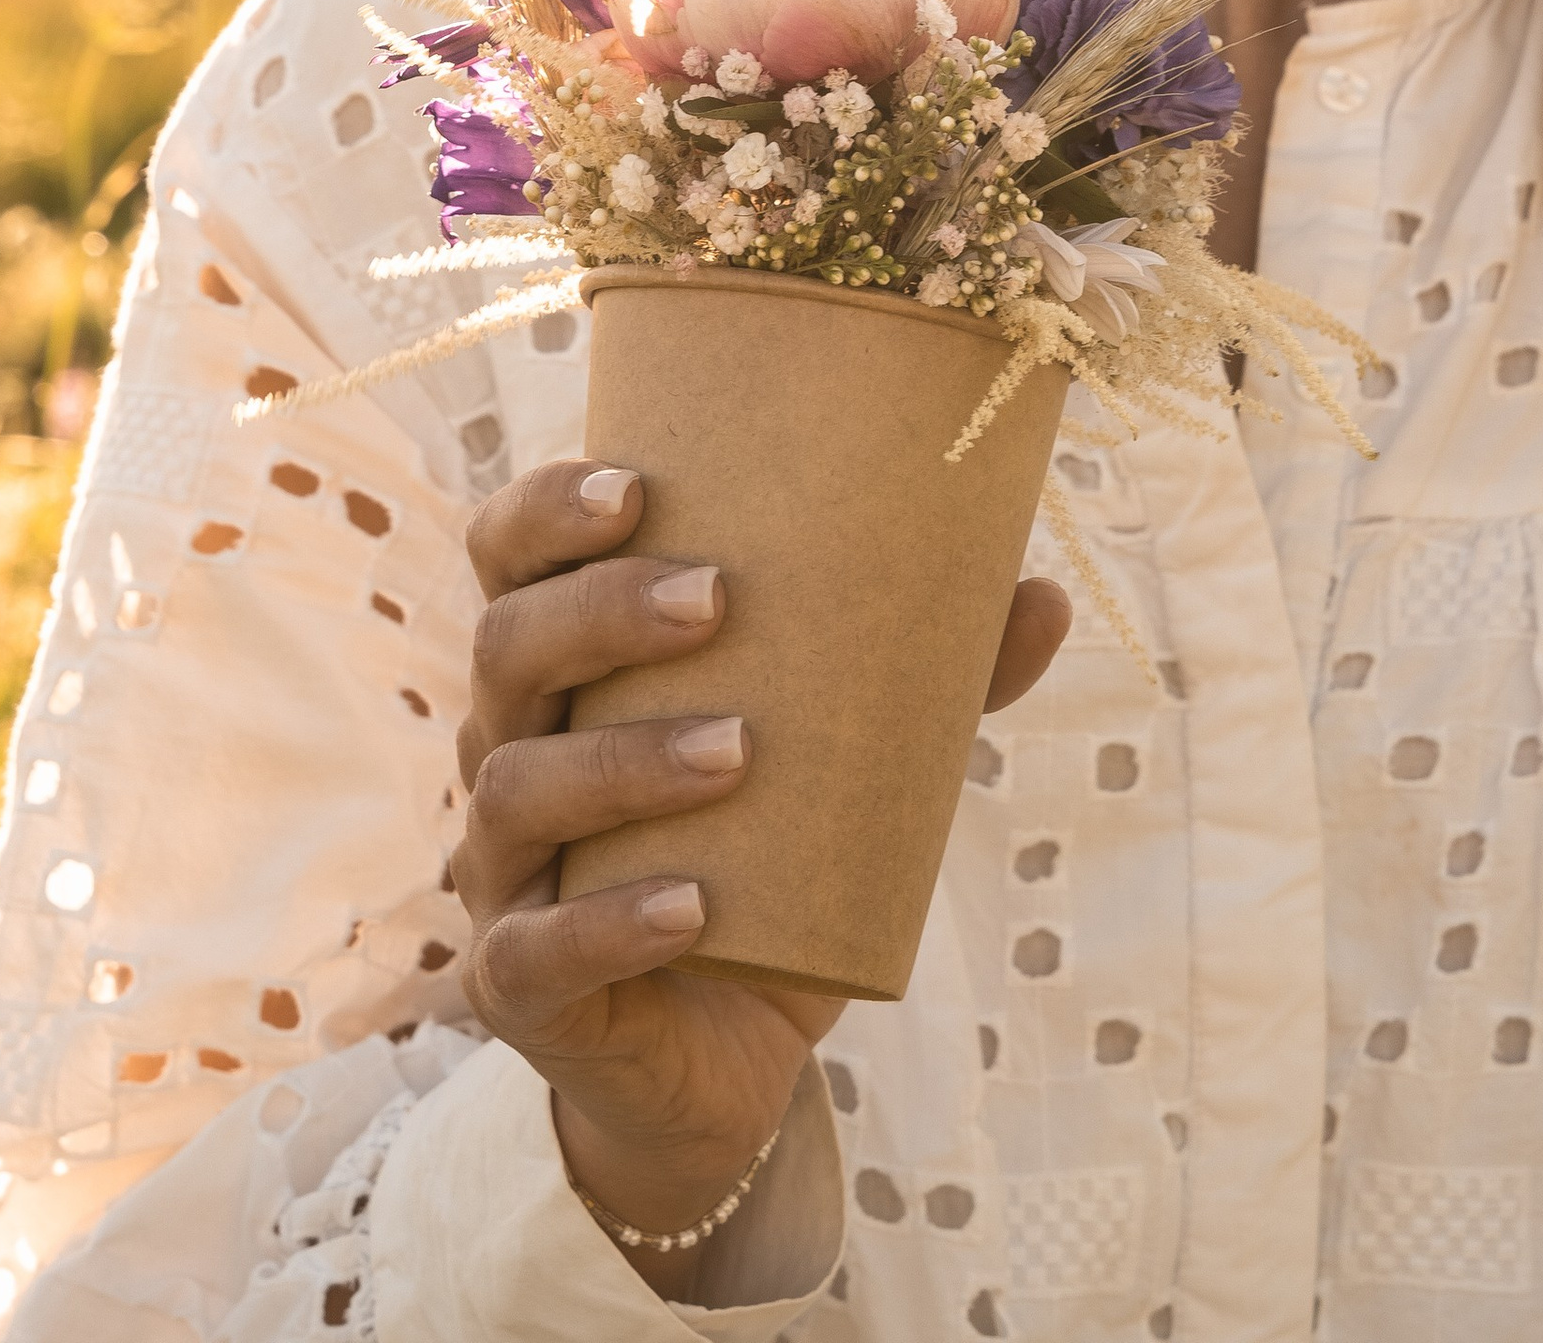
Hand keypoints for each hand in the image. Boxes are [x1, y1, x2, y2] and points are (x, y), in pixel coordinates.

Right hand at [450, 458, 1068, 1279]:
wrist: (715, 1058)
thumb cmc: (765, 863)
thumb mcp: (836, 764)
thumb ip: (929, 683)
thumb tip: (1040, 596)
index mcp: (562, 670)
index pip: (509, 559)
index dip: (548, 510)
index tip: (637, 485)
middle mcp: (508, 749)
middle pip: (507, 646)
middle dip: (602, 611)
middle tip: (719, 597)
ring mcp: (502, 871)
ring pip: (517, 789)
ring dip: (625, 761)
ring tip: (738, 750)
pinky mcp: (518, 985)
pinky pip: (539, 949)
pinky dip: (612, 923)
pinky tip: (692, 907)